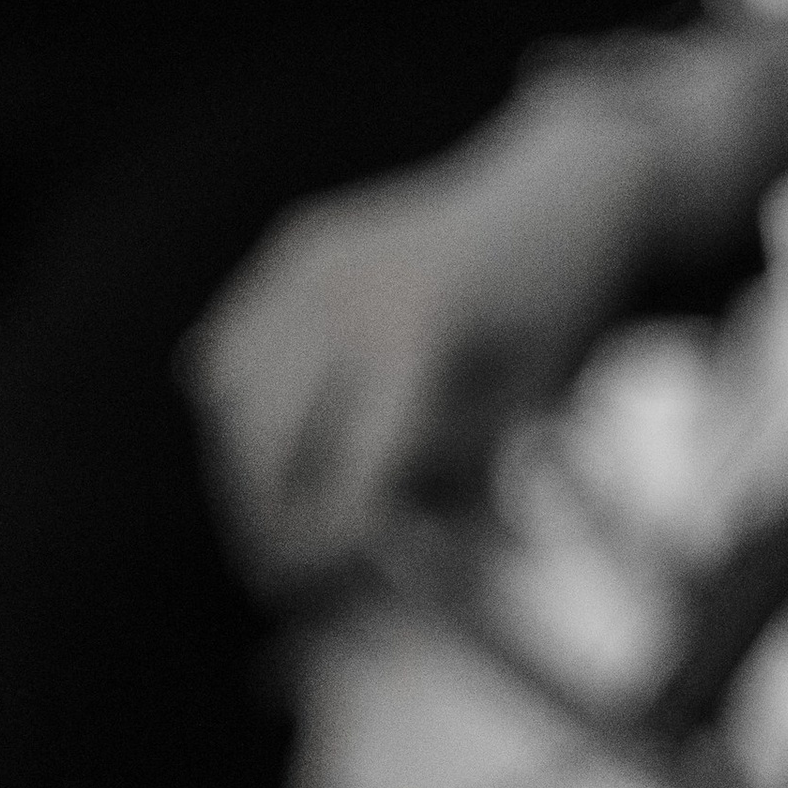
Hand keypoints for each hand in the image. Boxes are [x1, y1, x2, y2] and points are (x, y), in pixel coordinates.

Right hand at [184, 34, 771, 594]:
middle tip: (287, 585)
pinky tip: (271, 449)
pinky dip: (238, 407)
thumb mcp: (528, 408)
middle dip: (265, 522)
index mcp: (418, 334)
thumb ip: (454, 478)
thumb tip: (386, 558)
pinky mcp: (295, 246)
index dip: (332, 547)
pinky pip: (233, 340)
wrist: (558, 191)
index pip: (347, 470)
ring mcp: (311, 259)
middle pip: (263, 437)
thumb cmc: (557, 312)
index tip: (330, 596)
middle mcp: (347, 289)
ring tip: (274, 525)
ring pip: (228, 392)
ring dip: (240, 470)